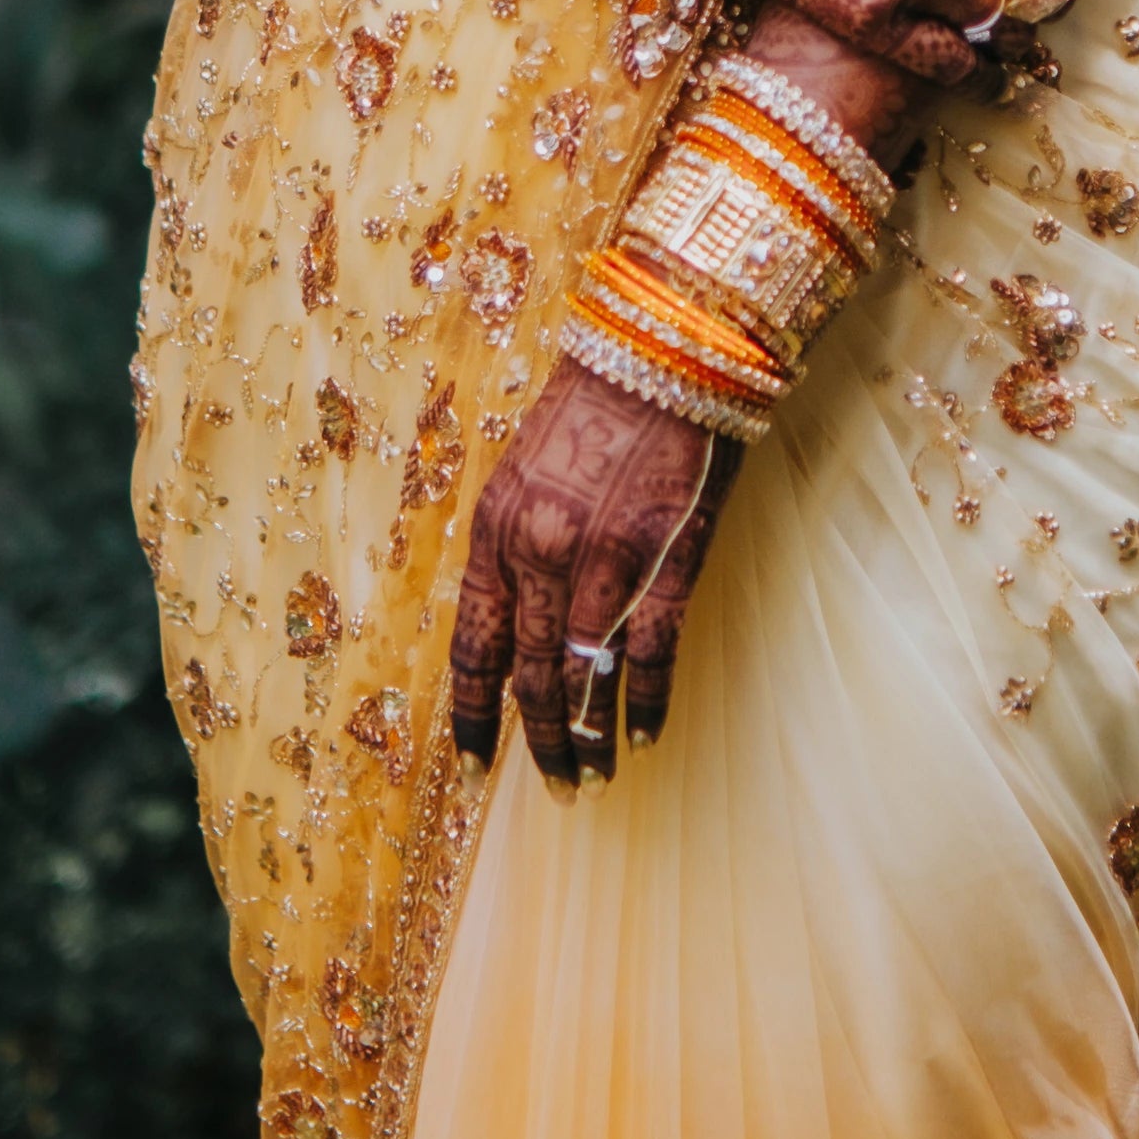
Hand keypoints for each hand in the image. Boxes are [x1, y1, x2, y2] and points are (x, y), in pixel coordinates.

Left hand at [449, 361, 741, 787]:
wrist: (665, 348)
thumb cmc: (596, 404)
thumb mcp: (528, 471)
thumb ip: (516, 546)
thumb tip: (514, 625)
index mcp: (495, 529)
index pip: (472, 648)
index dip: (470, 716)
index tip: (471, 769)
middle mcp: (539, 551)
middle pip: (530, 678)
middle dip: (537, 745)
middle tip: (555, 790)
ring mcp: (604, 560)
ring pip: (584, 679)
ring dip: (588, 741)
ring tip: (595, 781)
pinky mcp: (667, 561)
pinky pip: (649, 656)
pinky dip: (646, 705)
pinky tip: (646, 737)